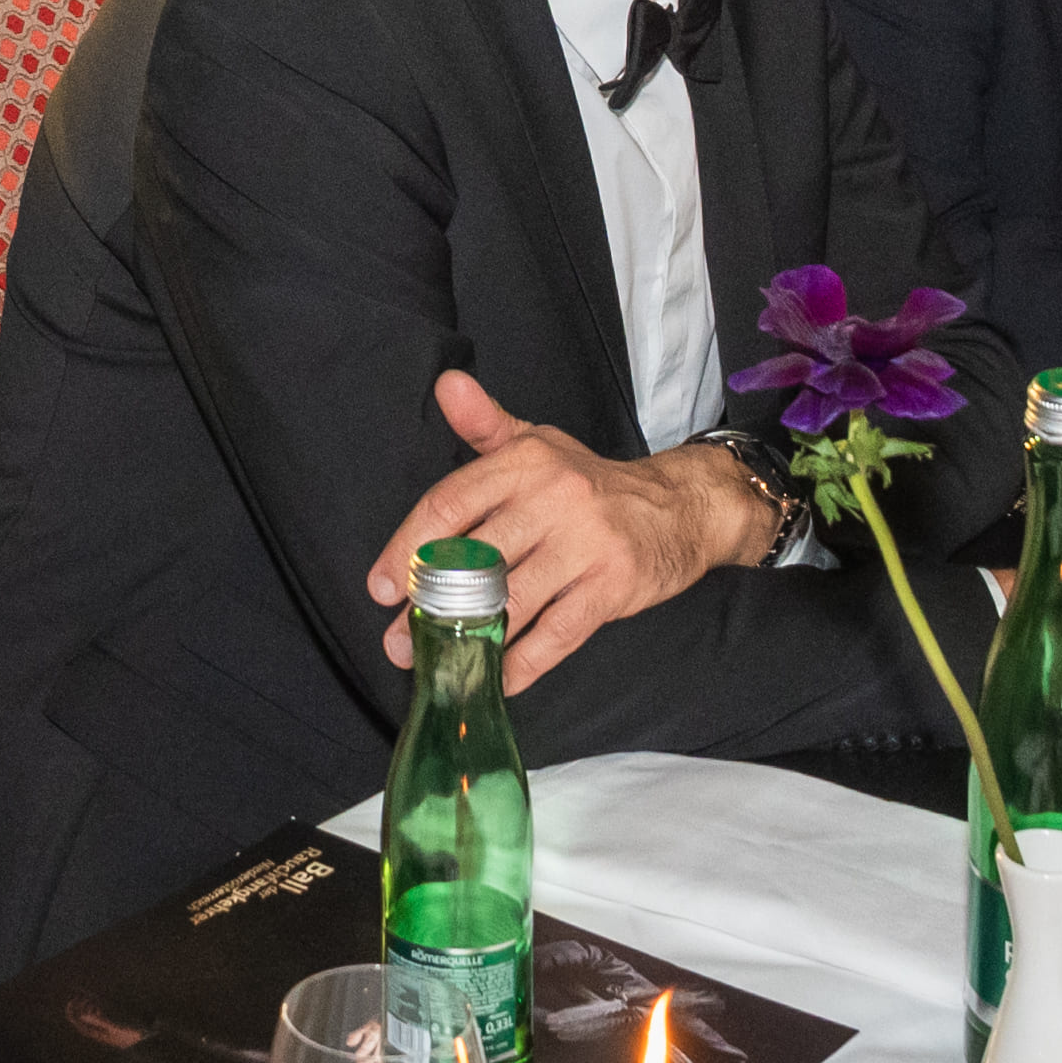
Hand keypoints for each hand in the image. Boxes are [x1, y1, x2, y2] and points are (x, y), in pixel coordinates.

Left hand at [363, 370, 768, 697]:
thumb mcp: (537, 443)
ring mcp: (585, 544)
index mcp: (525, 462)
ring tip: (442, 664)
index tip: (381, 588)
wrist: (680, 508)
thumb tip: (446, 384)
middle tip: (398, 641)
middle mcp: (553, 498)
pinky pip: (557, 635)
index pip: (450, 505)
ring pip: (512, 601)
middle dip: (429, 607)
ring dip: (470, 640)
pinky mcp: (611, 586)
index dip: (408, 549)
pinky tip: (501, 678)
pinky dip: (524, 663)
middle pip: (474, 560)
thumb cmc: (591, 482)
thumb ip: (484, 423)